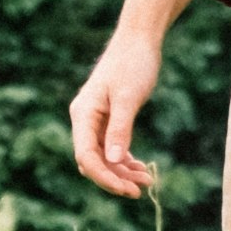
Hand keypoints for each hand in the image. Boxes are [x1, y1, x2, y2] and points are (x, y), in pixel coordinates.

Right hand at [68, 25, 165, 197]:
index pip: (85, 156)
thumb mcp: (127, 98)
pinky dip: (125, 159)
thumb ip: (119, 130)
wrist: (139, 40)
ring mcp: (96, 120)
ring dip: (123, 171)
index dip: (104, 177)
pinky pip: (112, 147)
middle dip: (115, 178)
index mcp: (83, 114)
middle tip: (140, 190)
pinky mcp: (108, 119)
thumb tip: (112, 161)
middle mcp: (85, 119)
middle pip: (93, 161)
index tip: (127, 189)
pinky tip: (142, 168)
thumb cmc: (133, 64)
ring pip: (104, 157)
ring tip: (147, 181)